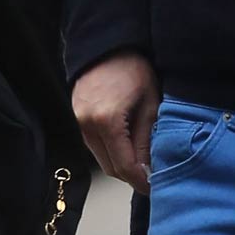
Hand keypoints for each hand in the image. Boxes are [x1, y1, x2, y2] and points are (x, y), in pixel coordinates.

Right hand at [73, 51, 160, 193]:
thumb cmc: (134, 69)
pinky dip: (112, 152)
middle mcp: (87, 126)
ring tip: (143, 163)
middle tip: (154, 178)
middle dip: (132, 177)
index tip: (157, 188)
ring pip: (102, 160)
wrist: (107, 46)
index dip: (142, 181)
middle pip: (111, 168)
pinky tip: (128, 148)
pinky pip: (95, 147)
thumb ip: (147, 140)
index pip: (125, 166)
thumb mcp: (150, 104)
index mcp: (106, 121)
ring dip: (122, 165)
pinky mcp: (77, 120)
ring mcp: (79, 123)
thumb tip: (150, 171)